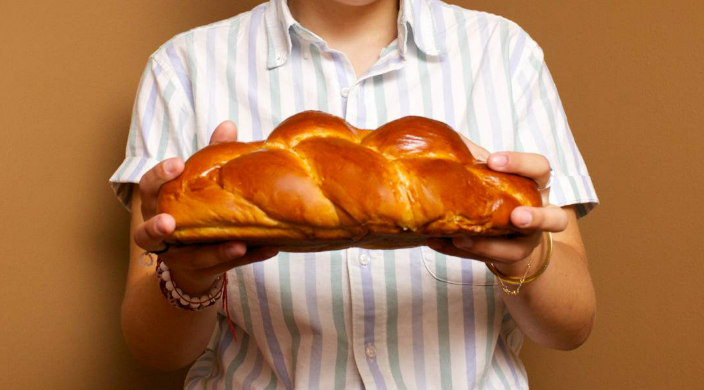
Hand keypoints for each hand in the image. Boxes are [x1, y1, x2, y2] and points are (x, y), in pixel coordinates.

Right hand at [133, 120, 277, 294]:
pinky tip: (270, 248)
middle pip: (148, 232)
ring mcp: (179, 258)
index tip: (176, 163)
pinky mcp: (203, 272)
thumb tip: (228, 125)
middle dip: (157, 227)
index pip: (148, 188)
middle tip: (169, 222)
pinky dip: (249, 258)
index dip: (158, 176)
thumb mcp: (199, 185)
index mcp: (158, 206)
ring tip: (237, 244)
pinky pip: (227, 267)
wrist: (194, 261)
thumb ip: (210, 157)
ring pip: (190, 258)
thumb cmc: (194, 212)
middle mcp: (161, 234)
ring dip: (214, 251)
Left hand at [428, 137, 567, 275]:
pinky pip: (486, 260)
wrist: (505, 236)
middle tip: (516, 216)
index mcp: (535, 187)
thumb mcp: (487, 174)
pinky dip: (459, 251)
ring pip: (520, 249)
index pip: (540, 168)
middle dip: (537, 218)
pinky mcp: (506, 259)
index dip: (520, 164)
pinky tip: (437, 242)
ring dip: (491, 246)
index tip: (491, 161)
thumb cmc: (496, 194)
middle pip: (556, 219)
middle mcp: (539, 216)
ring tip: (462, 239)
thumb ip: (472, 158)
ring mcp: (526, 242)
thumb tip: (442, 141)